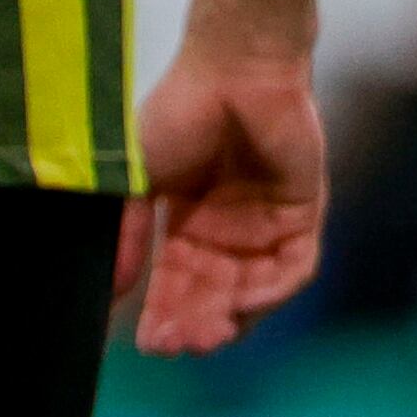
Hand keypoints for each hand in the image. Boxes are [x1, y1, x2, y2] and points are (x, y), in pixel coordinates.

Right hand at [125, 41, 326, 354]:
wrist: (232, 69)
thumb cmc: (178, 112)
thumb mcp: (138, 179)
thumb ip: (131, 234)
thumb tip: (111, 290)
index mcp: (187, 223)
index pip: (176, 283)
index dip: (163, 314)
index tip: (147, 344)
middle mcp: (229, 231)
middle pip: (213, 295)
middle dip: (194, 323)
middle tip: (174, 347)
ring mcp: (267, 226)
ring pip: (252, 291)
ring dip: (231, 317)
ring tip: (204, 336)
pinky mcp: (304, 215)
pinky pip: (293, 268)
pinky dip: (270, 290)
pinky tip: (242, 305)